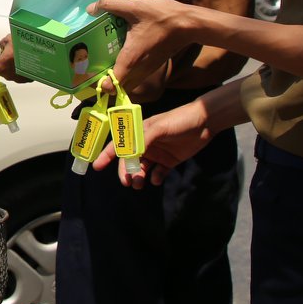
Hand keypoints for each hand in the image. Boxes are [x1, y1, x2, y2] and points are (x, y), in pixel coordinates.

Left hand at [0, 35, 31, 82]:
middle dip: (5, 65)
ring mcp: (20, 78)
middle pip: (3, 72)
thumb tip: (3, 48)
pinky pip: (23, 75)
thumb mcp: (8, 40)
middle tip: (11, 55)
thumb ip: (3, 46)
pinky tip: (28, 62)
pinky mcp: (29, 79)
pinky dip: (24, 70)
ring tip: (21, 57)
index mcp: (0, 66)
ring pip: (14, 74)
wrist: (40, 48)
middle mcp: (9, 75)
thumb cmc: (21, 43)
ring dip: (15, 68)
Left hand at [93, 0, 200, 95]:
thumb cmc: (162, 16)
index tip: (90, 77)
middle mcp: (139, 69)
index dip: (100, 85)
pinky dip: (127, 74)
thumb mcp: (133, 6)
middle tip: (92, 72)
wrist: (189, 23)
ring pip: (129, 84)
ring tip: (102, 65)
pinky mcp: (154, 65)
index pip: (113, 85)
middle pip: (119, 88)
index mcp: (131, 59)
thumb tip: (90, 9)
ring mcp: (148, 69)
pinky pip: (137, 77)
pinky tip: (119, 56)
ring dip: (117, 80)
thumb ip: (109, 5)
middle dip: (106, 84)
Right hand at [93, 98, 212, 187]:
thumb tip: (129, 154)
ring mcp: (157, 153)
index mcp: (139, 132)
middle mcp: (146, 144)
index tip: (97, 166)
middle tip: (128, 182)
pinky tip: (157, 179)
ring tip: (140, 184)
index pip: (119, 144)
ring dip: (139, 176)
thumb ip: (144, 139)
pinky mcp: (170, 161)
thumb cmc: (179, 119)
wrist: (205, 121)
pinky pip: (158, 173)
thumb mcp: (159, 127)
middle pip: (130, 160)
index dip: (106, 155)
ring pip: (142, 168)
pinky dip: (155, 178)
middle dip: (126, 171)